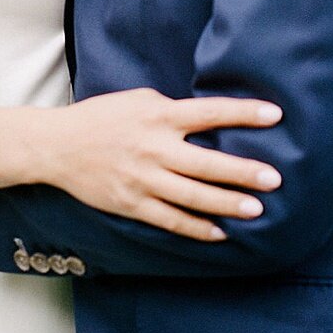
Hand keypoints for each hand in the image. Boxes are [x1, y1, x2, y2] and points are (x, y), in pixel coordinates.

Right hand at [38, 89, 282, 241]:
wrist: (57, 146)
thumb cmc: (102, 116)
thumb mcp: (139, 100)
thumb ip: (172, 110)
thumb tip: (207, 119)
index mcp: (159, 116)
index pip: (209, 112)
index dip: (243, 113)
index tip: (275, 115)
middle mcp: (154, 148)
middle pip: (207, 163)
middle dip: (243, 172)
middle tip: (275, 178)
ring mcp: (143, 180)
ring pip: (193, 197)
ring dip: (227, 204)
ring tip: (256, 209)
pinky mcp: (132, 204)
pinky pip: (171, 220)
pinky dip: (196, 228)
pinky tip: (220, 233)